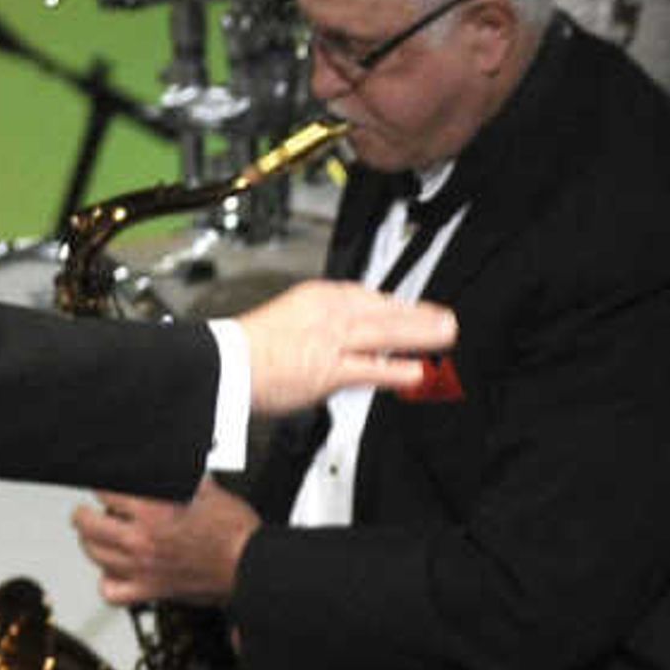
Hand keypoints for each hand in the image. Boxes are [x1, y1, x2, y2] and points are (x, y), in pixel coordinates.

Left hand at [77, 477, 259, 608]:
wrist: (251, 567)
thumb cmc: (237, 533)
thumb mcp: (209, 490)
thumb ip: (182, 479)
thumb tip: (172, 469)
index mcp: (152, 511)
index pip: (104, 491)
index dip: (103, 486)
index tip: (107, 488)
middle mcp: (140, 541)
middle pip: (86, 525)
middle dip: (86, 513)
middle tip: (93, 510)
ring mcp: (142, 568)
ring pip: (94, 555)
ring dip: (92, 542)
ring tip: (100, 536)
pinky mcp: (150, 591)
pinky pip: (111, 592)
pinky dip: (107, 581)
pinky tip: (115, 571)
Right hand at [231, 282, 453, 415]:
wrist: (223, 364)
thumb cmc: (247, 349)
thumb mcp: (290, 319)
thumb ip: (321, 326)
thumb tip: (345, 340)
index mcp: (318, 297)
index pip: (368, 296)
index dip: (398, 305)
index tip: (418, 308)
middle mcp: (329, 313)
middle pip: (384, 311)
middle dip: (419, 316)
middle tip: (447, 319)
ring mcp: (331, 340)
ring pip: (385, 334)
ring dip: (420, 335)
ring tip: (445, 337)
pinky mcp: (328, 369)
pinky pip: (371, 369)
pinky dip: (397, 370)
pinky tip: (418, 373)